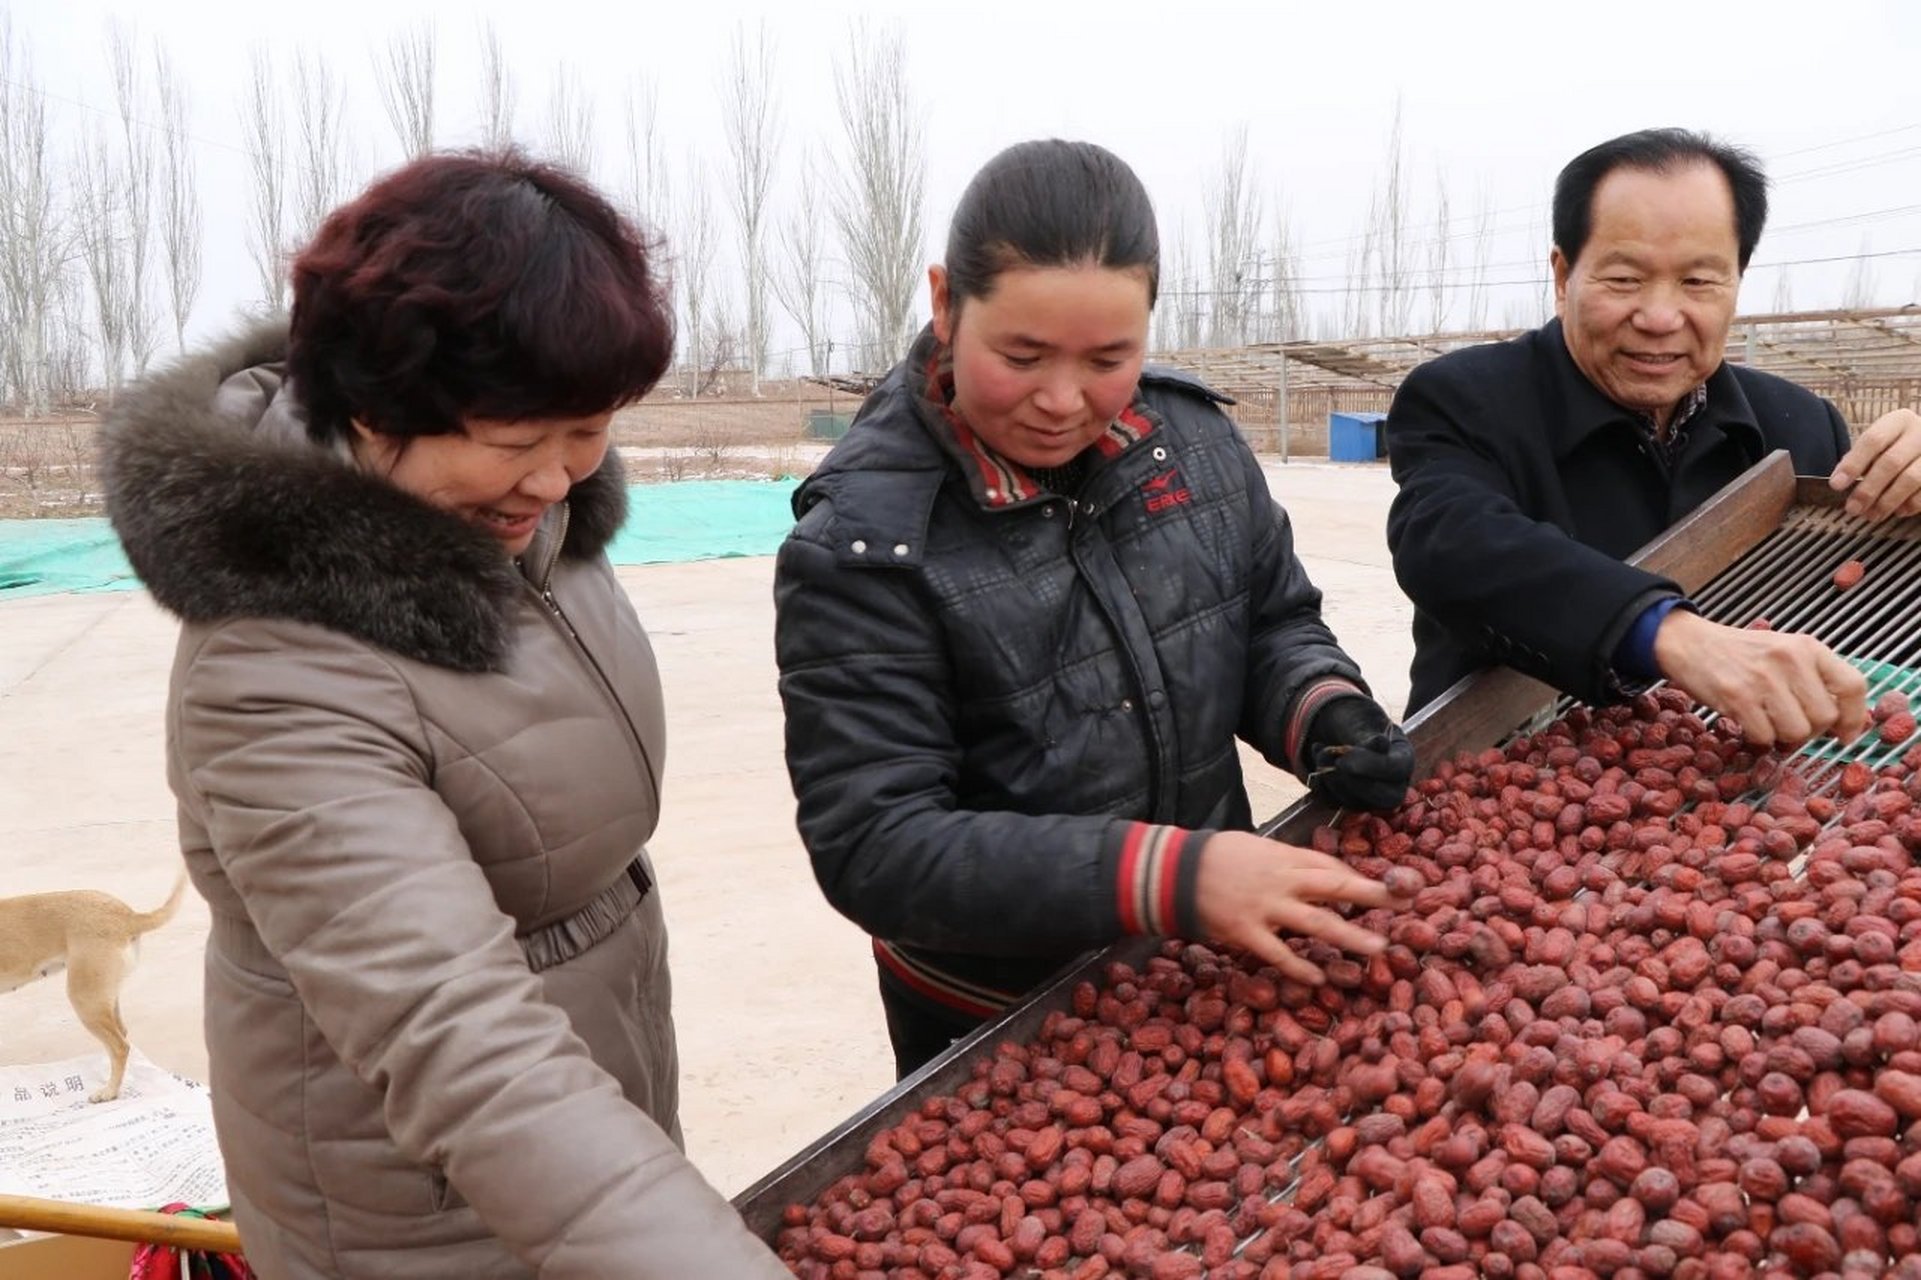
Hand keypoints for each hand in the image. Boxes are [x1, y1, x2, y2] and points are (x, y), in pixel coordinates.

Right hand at [1192, 832, 1405, 985]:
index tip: (1387, 889)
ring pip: (1315, 923)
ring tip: (1378, 948)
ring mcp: (1264, 907)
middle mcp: (1281, 880)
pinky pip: (1278, 954)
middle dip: (1373, 895)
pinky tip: (1319, 977)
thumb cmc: (1215, 857)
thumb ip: (1287, 862)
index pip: (1331, 867)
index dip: (1360, 879)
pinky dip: (1299, 967)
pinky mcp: (1245, 932)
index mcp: (1284, 857)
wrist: (1172, 872)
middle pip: (1335, 886)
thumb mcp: (1255, 847)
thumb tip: (1319, 874)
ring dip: (1350, 935)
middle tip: (1404, 906)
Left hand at [1305, 695, 1415, 811]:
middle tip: (1335, 761)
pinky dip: (1320, 782)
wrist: (1341, 727)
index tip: (1343, 758)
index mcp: (1404, 758)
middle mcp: (1395, 783)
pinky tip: (1318, 758)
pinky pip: (1335, 803)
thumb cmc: (1358, 723)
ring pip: (1357, 803)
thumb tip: (1381, 744)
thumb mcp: (1366, 723)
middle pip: (1386, 798)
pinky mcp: (1350, 802)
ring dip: (1332, 779)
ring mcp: (1373, 797)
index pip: (1397, 769)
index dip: (1371, 766)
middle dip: (1353, 781)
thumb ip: (1371, 736)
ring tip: (1322, 752)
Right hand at [1652, 608, 1867, 745]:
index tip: (1846, 733)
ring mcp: (1763, 678)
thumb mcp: (1784, 651)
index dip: (1855, 717)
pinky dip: (1758, 737)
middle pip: (1825, 717)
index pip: (1853, 685)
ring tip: (1768, 721)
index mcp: (1808, 647)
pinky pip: (1765, 736)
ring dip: (1783, 736)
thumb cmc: (1740, 653)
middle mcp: (1790, 659)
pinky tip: (1747, 720)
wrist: (1689, 643)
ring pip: (1797, 731)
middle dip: (1811, 731)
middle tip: (1792, 725)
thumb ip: (1814, 678)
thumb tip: (1843, 722)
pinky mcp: (1737, 696)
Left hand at [1831, 408, 1920, 519]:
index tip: (1836, 485)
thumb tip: (1840, 482)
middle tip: (1853, 508)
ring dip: (1888, 501)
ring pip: (1911, 479)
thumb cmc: (1896, 447)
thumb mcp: (1878, 444)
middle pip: (1891, 462)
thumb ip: (1859, 459)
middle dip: (1869, 489)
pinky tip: (1897, 511)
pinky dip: (1910, 504)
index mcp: (1898, 421)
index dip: (1853, 464)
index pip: (1873, 440)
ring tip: (1872, 514)